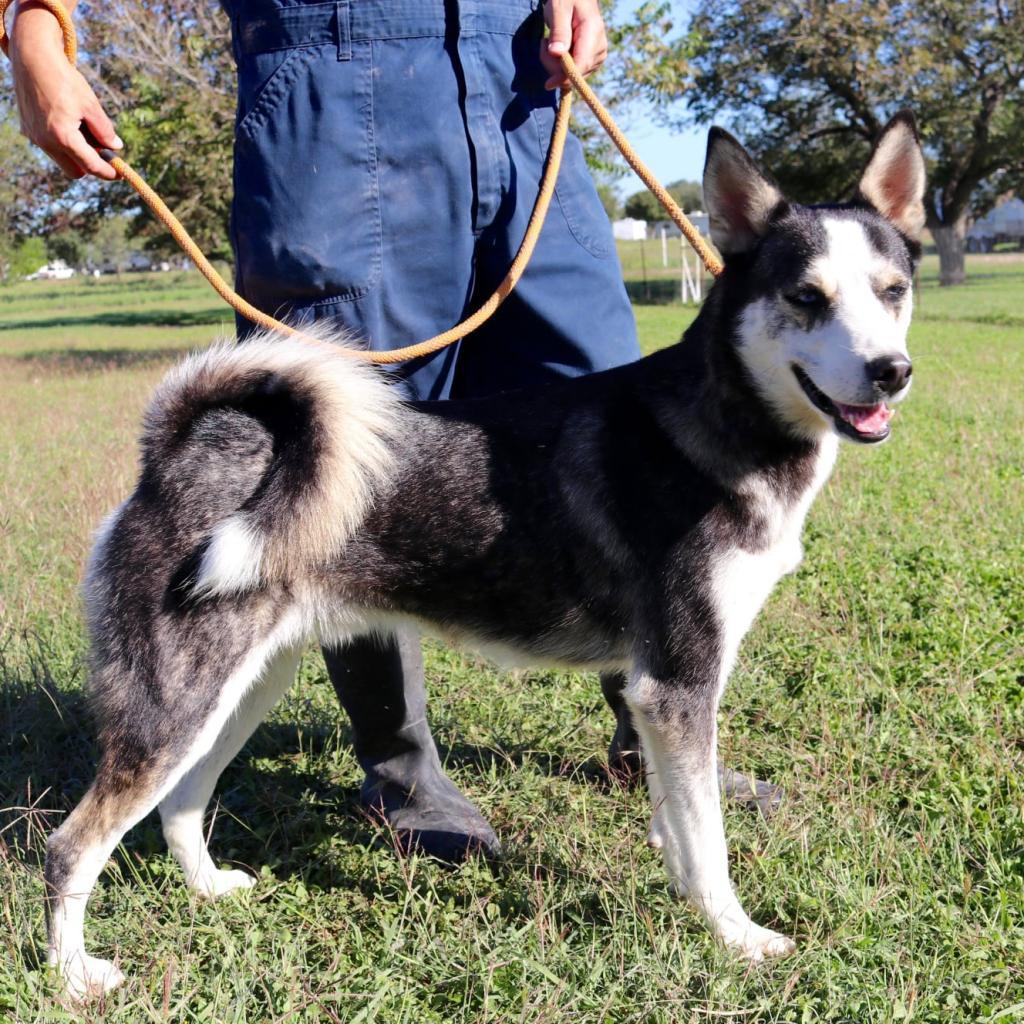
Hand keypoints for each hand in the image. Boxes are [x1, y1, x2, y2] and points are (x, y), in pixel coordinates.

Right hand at [9, 2, 120, 178]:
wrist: (32, 57)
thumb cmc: (64, 79)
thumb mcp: (91, 105)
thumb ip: (104, 130)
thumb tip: (116, 147)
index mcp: (63, 137)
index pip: (91, 166)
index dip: (108, 172)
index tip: (119, 173)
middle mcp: (45, 141)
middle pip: (74, 170)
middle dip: (90, 165)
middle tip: (102, 151)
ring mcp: (34, 135)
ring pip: (61, 158)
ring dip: (76, 152)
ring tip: (84, 129)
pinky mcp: (27, 128)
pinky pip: (49, 145)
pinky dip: (62, 142)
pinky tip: (68, 122)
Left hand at [540, 0, 607, 89]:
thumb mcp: (559, 9)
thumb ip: (559, 31)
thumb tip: (557, 54)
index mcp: (593, 32)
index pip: (581, 64)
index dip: (565, 77)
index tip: (548, 84)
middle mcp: (599, 48)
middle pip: (575, 73)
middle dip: (554, 65)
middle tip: (544, 41)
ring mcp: (597, 57)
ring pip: (572, 76)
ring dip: (555, 64)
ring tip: (551, 41)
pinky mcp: (592, 61)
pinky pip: (573, 73)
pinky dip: (560, 65)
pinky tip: (559, 49)